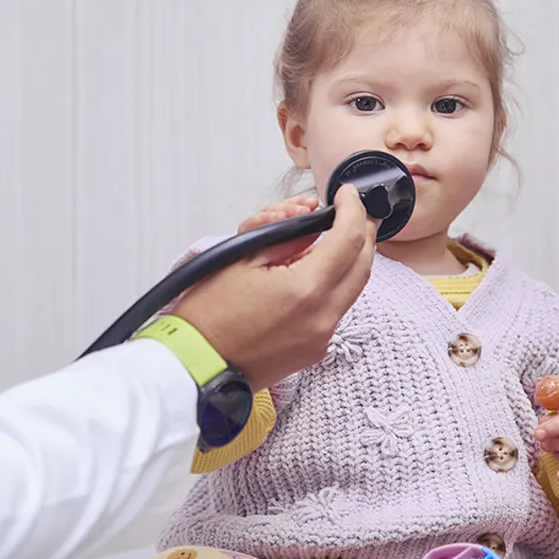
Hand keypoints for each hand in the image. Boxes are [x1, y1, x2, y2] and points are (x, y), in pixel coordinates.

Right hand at [176, 186, 377, 390]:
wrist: (195, 363)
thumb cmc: (208, 315)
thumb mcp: (244, 258)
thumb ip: (288, 238)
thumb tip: (314, 223)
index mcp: (306, 289)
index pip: (349, 239)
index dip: (353, 209)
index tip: (346, 194)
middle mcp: (323, 317)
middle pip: (363, 265)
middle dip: (361, 233)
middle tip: (352, 212)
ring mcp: (322, 338)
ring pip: (353, 288)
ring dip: (348, 259)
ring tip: (330, 238)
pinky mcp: (314, 350)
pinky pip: (336, 309)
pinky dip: (332, 285)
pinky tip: (313, 271)